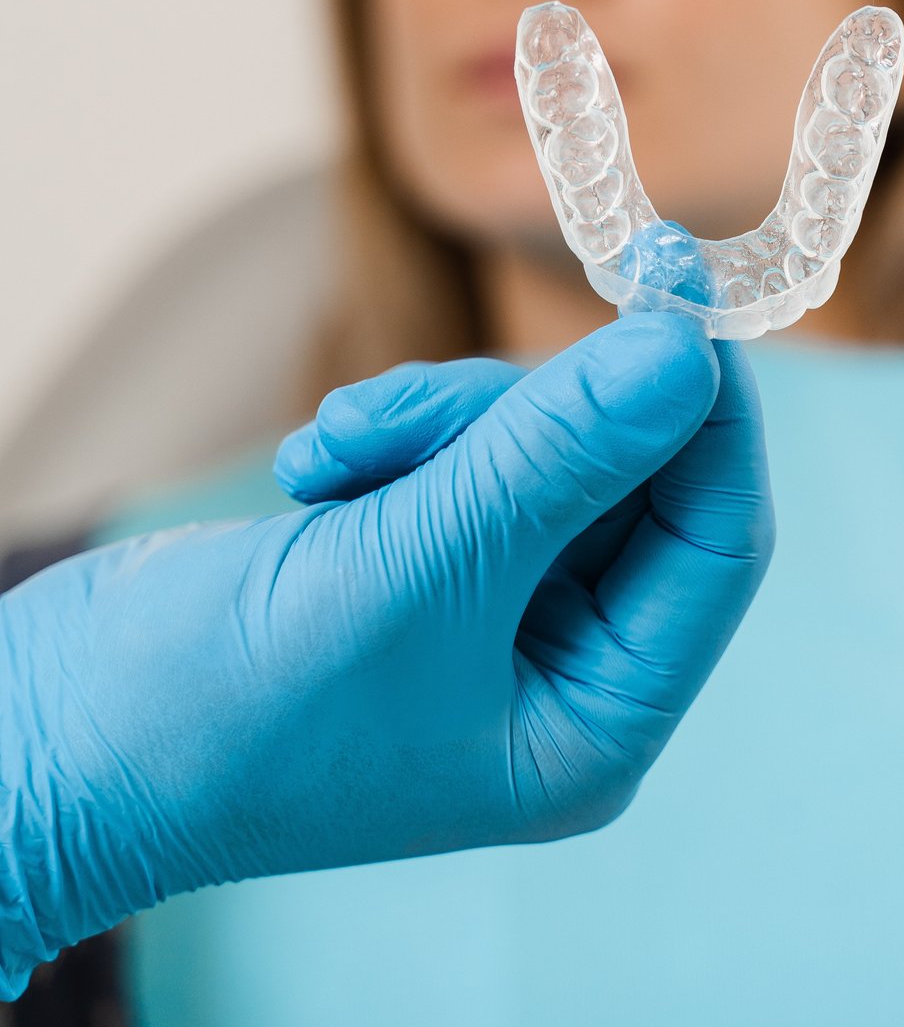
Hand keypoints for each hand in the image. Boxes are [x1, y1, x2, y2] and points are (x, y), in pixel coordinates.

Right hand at [0, 316, 772, 997]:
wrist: (59, 734)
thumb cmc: (235, 704)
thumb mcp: (418, 563)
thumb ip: (560, 451)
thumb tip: (687, 349)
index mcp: (593, 722)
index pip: (715, 540)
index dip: (706, 414)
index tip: (676, 293)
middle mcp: (557, 673)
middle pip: (625, 479)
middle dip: (529, 418)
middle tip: (439, 396)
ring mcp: (487, 616)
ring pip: (535, 449)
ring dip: (441, 424)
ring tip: (340, 456)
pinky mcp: (416, 562)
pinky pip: (458, 454)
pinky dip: (394, 439)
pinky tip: (317, 469)